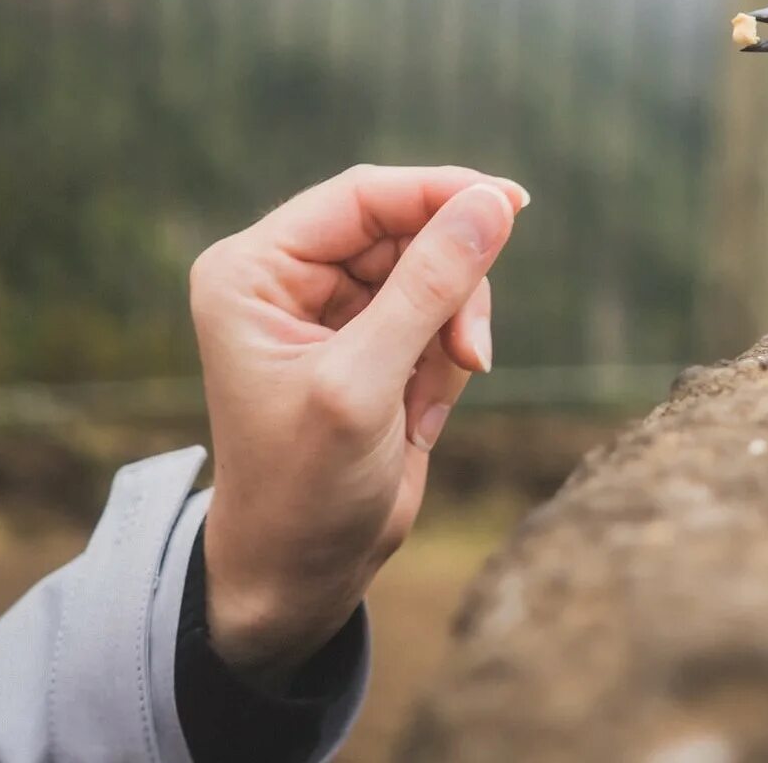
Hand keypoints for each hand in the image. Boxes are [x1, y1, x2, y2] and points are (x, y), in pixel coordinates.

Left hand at [187, 164, 527, 686]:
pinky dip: (448, 362)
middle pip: (407, 230)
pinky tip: (419, 416)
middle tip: (471, 352)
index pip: (362, 197)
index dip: (440, 194)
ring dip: (452, 332)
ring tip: (431, 399)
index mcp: (255, 269)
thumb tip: (492, 204)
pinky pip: (441, 317)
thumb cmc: (304, 487)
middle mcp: (289, 277)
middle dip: (450, 288)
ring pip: (435, 272)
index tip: (512, 205)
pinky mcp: (373, 343)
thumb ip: (429, 288)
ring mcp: (333, 309)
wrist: (301, 573)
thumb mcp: (365, 383)